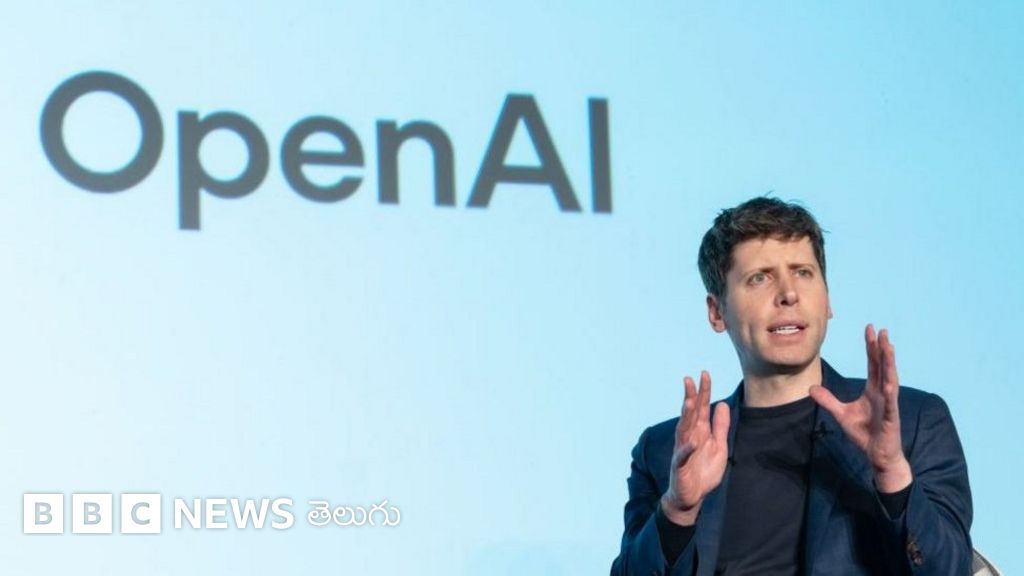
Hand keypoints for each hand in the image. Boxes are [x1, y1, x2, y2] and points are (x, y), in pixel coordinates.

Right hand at [660, 371, 729, 524]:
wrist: (692, 496)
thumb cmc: (703, 471)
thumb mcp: (719, 446)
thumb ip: (720, 426)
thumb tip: (721, 404)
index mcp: (700, 431)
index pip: (701, 408)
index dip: (703, 392)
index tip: (704, 374)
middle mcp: (690, 437)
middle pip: (690, 414)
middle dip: (690, 397)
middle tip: (690, 379)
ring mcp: (683, 450)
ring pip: (683, 430)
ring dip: (686, 416)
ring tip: (688, 402)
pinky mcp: (680, 465)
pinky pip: (683, 455)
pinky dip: (687, 448)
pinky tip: (693, 441)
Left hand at [809, 325, 912, 492]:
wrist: (877, 454)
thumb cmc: (864, 434)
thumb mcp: (841, 414)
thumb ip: (828, 400)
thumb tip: (811, 387)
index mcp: (873, 390)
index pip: (873, 364)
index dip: (871, 347)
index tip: (869, 329)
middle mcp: (882, 393)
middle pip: (882, 366)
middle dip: (881, 348)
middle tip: (880, 329)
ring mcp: (888, 404)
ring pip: (889, 378)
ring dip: (889, 362)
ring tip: (888, 345)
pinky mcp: (891, 417)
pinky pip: (890, 401)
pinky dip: (889, 390)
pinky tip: (888, 380)